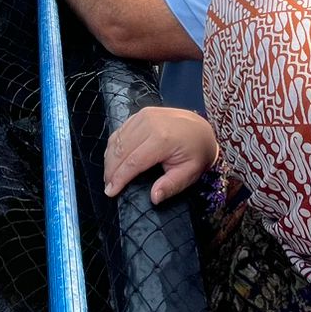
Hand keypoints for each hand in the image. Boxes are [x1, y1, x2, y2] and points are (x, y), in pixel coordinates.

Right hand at [103, 107, 219, 203]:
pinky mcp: (141, 113)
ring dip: (110, 158)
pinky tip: (113, 158)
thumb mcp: (189, 173)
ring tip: (109, 176)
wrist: (203, 129)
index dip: (120, 178)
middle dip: (111, 170)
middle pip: (121, 149)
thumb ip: (171, 186)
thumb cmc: (196, 153)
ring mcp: (145, 116)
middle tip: (107, 186)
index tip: (110, 192)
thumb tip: (154, 198)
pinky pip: (121, 130)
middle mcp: (150, 123)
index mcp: (163, 139)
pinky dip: (114, 145)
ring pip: (118, 139)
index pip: (133, 162)